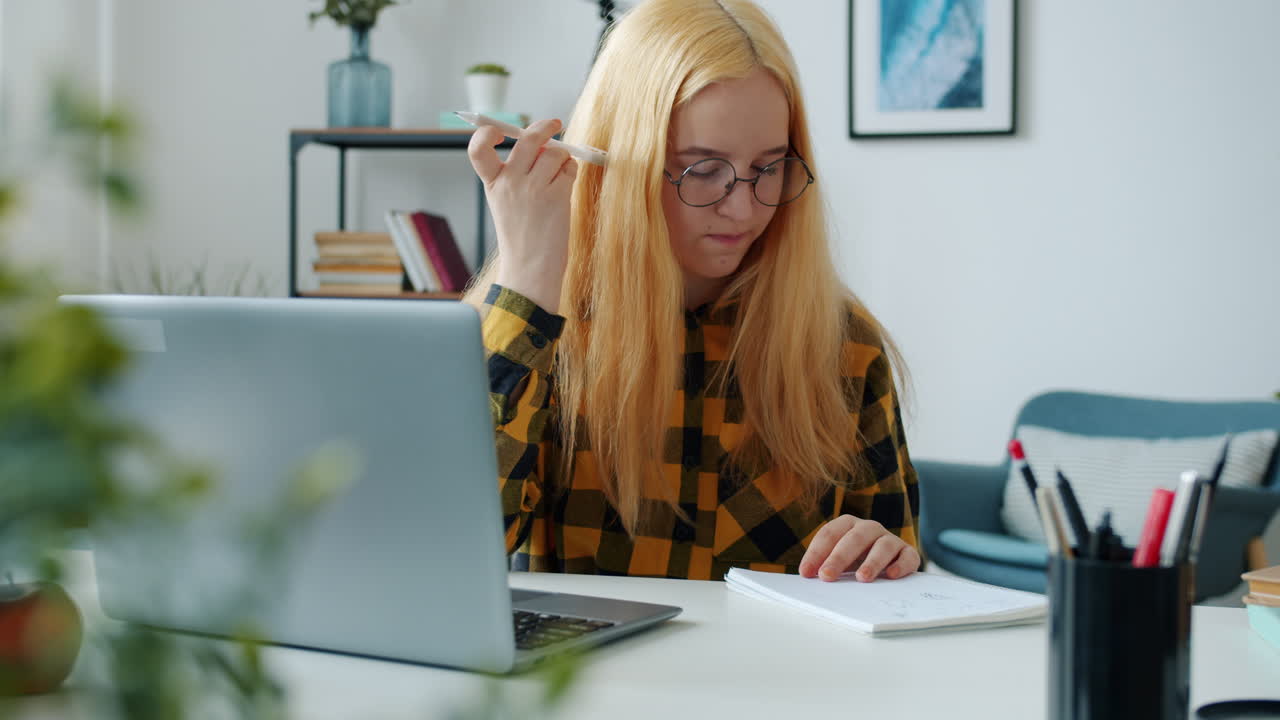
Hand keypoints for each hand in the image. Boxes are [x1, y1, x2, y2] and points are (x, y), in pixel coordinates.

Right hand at [467, 118, 575, 313]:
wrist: (530, 270)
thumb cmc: (521, 238)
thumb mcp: (507, 203)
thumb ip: (519, 173)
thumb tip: (544, 143)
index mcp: (492, 183)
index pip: (477, 148)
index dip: (486, 133)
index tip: (500, 130)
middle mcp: (510, 181)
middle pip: (528, 138)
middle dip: (544, 127)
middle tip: (555, 124)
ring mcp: (533, 188)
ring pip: (555, 152)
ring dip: (562, 157)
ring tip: (560, 173)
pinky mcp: (556, 195)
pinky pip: (569, 168)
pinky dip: (571, 172)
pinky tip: (565, 187)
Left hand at [799, 515, 920, 581]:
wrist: (888, 563)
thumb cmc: (856, 562)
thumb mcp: (839, 561)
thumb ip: (824, 565)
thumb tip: (807, 577)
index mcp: (847, 525)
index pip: (829, 534)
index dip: (816, 553)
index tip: (806, 573)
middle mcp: (869, 528)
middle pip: (854, 538)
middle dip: (838, 557)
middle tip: (826, 576)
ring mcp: (890, 538)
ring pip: (883, 545)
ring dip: (872, 561)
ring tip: (862, 578)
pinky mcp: (907, 553)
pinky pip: (907, 556)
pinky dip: (900, 565)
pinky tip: (891, 576)